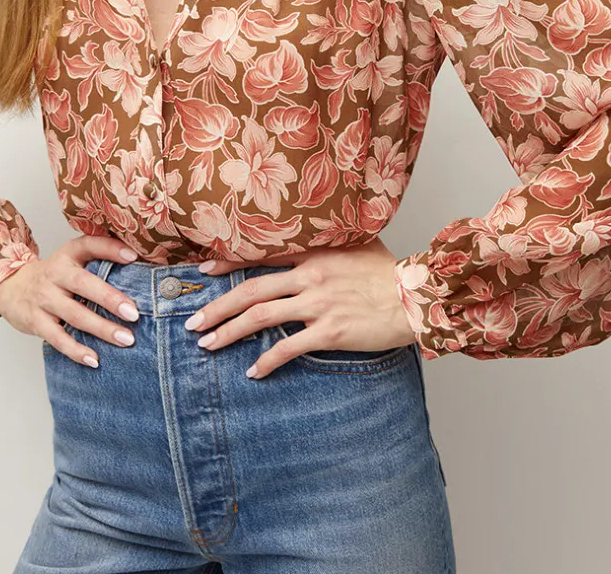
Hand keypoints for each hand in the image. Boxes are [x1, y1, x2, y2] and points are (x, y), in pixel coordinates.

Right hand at [0, 235, 141, 365]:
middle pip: (84, 285)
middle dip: (110, 299)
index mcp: (68, 255)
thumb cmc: (54, 275)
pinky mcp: (35, 322)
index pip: (89, 245)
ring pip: (75, 315)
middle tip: (134, 313)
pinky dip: (76, 350)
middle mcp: (55, 274)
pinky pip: (57, 338)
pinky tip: (94, 359)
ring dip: (102, 329)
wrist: (10, 286)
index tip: (133, 256)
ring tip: (126, 339)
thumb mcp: (71, 258)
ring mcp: (44, 299)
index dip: (110, 249)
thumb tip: (137, 262)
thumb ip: (99, 257)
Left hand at [184, 240, 417, 378]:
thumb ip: (328, 243)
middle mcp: (309, 276)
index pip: (260, 255)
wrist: (416, 296)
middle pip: (250, 291)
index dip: (229, 263)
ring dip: (229, 332)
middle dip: (217, 307)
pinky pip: (288, 348)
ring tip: (207, 345)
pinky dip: (266, 361)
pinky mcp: (329, 332)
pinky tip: (252, 371)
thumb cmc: (390, 271)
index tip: (204, 270)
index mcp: (313, 252)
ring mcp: (318, 304)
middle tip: (193, 322)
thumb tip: (309, 240)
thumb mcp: (356, 244)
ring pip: (260, 317)